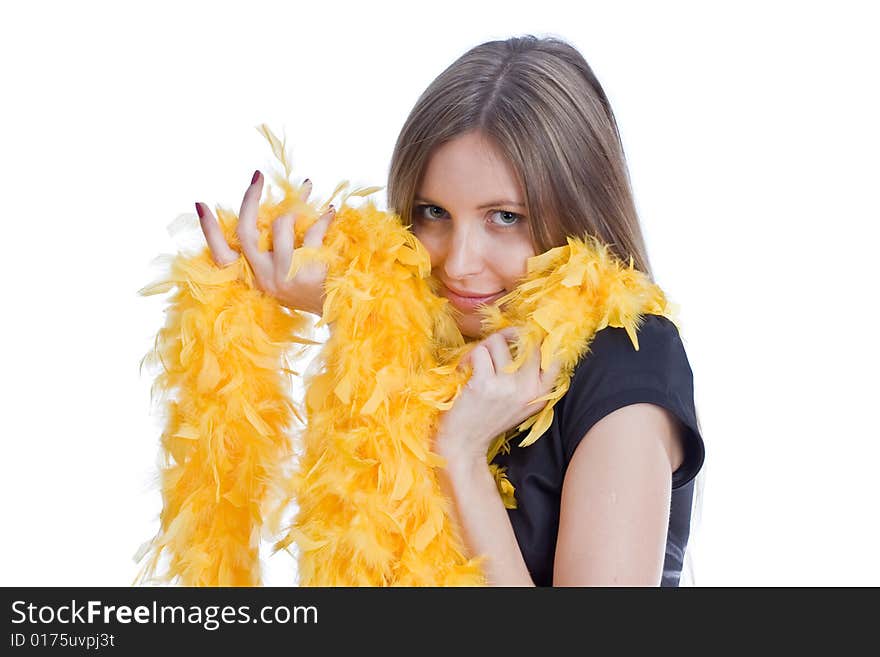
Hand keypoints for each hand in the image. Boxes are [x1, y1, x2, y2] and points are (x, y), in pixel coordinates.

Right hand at [195, 170, 335, 315]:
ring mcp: (284, 275)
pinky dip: (324, 217)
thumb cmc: (309, 287)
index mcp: (253, 278)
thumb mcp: (281, 274)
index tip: (200, 204)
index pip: (221, 255)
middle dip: (249, 199)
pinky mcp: (307, 270)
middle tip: (257, 176)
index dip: (209, 230)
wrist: (338, 309)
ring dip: (298, 207)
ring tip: (310, 196)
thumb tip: (267, 212)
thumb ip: (269, 251)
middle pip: (245, 231)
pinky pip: (313, 230)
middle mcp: (263, 278)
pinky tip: (330, 211)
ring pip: (281, 224)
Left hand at [434, 328, 562, 466]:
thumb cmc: (489, 418)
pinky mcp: (485, 384)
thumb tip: (529, 338)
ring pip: (498, 342)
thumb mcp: (521, 403)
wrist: (464, 444)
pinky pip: (480, 351)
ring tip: (475, 363)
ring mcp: (508, 386)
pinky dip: (469, 357)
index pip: (554, 356)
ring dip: (483, 347)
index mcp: (541, 394)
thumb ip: (530, 377)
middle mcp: (529, 389)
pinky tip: (464, 370)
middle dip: (506, 338)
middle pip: (526, 342)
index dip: (540, 339)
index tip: (524, 336)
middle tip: (491, 350)